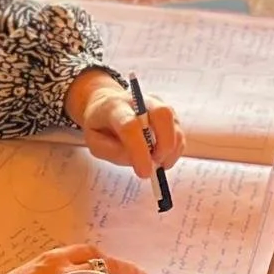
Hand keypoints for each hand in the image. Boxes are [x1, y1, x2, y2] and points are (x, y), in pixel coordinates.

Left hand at [65, 70, 185, 178]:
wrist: (106, 102)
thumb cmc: (99, 124)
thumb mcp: (94, 142)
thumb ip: (113, 152)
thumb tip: (138, 161)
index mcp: (115, 107)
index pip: (131, 125)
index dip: (140, 150)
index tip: (144, 172)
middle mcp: (140, 101)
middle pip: (162, 114)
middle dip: (164, 145)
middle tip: (155, 165)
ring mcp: (157, 104)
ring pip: (175, 123)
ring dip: (171, 150)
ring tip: (157, 164)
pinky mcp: (168, 112)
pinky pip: (179, 132)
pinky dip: (175, 150)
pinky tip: (161, 157)